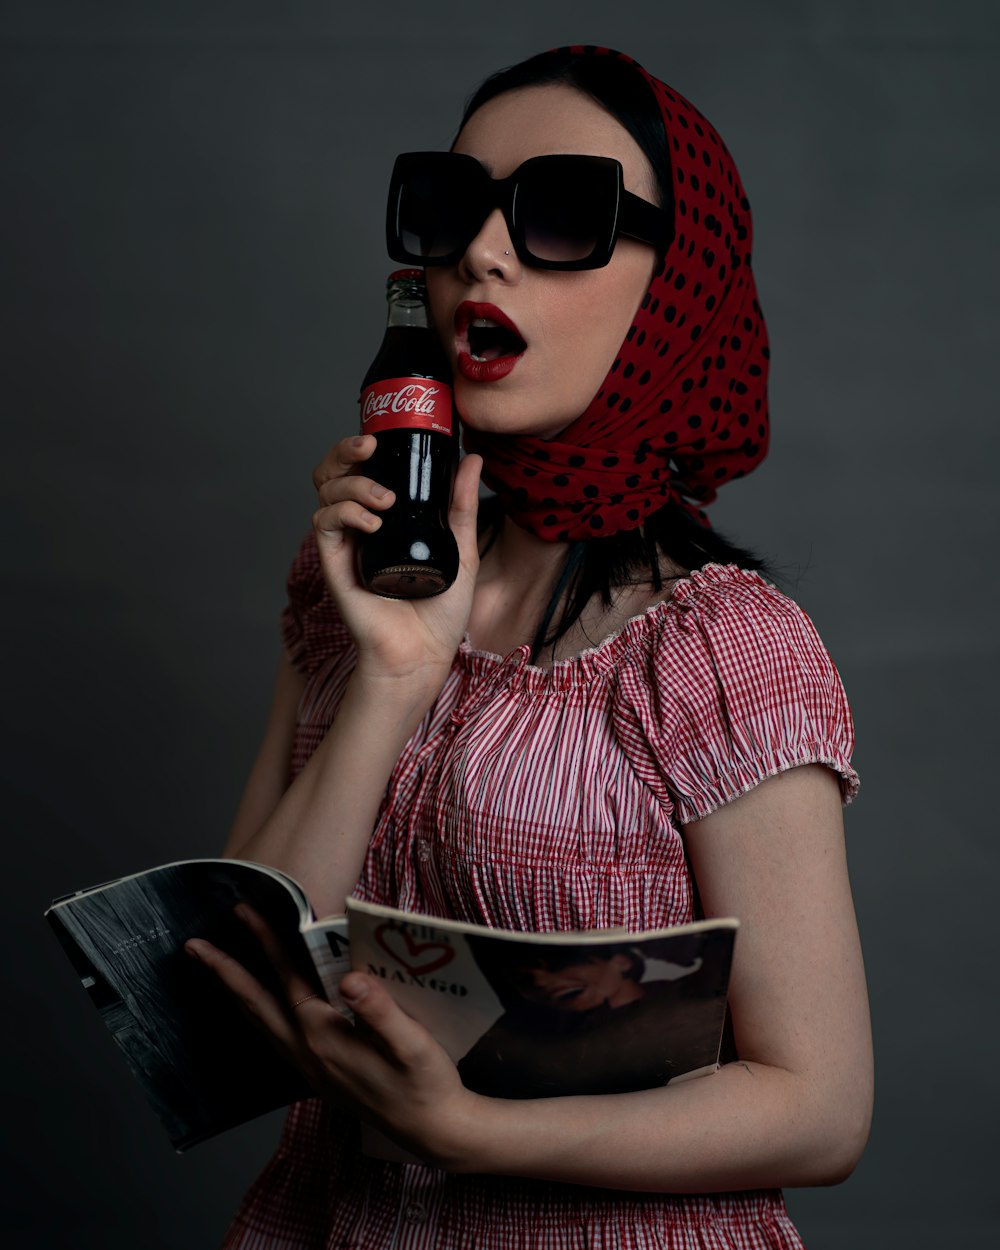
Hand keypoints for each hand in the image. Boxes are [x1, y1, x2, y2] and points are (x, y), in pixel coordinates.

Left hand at [185, 905, 480, 1167]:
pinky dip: (255, 1013)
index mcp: (325, 1036)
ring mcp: (308, 1067)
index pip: (287, 978)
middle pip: (255, 1003)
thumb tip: (349, 978)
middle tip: (194, 946)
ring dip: (234, 993)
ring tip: (213, 970)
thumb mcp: (412, 1044)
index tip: (243, 911)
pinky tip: (257, 1007)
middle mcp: (306, 1052)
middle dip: (224, 972)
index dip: (265, 942)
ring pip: (259, 1023)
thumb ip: (380, 1010)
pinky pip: (272, 1036)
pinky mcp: (317, 1074)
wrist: (431, 1130)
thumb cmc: (425, 1082)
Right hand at [311, 435, 482, 691]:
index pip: (363, 470)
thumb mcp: (461, 549)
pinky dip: (345, 513)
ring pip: (326, 492)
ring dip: (353, 484)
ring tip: (385, 501)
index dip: (362, 446)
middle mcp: (360, 526)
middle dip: (345, 450)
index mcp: (386, 519)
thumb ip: (461, 505)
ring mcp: (346, 544)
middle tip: (370, 447)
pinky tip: (372, 521)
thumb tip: (472, 458)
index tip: (384, 435)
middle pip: (334, 472)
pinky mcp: (335, 564)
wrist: (424, 654)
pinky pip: (324, 524)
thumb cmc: (440, 612)